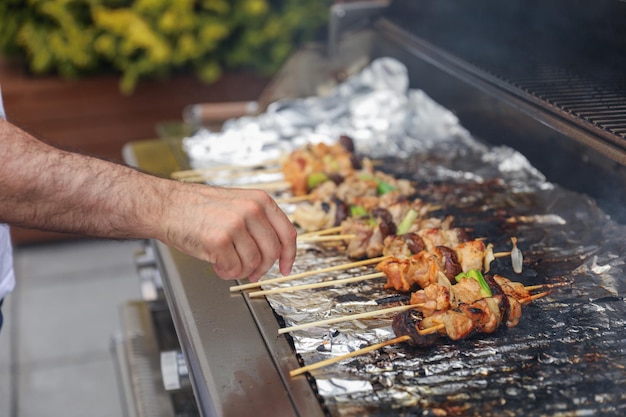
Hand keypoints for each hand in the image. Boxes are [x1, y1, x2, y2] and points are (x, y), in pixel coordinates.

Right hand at [160, 183, 296, 281]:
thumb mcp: (237, 204)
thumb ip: (259, 222)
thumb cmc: (198, 208)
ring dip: (241, 270)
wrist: (166, 206)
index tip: (286, 268)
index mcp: (260, 200)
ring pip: (254, 262)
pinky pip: (234, 268)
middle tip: (252, 274)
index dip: (289, 255)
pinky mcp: (219, 240)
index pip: (287, 233)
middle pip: (272, 252)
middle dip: (263, 268)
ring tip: (226, 263)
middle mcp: (251, 210)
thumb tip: (275, 251)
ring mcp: (236, 224)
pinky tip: (216, 264)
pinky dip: (226, 272)